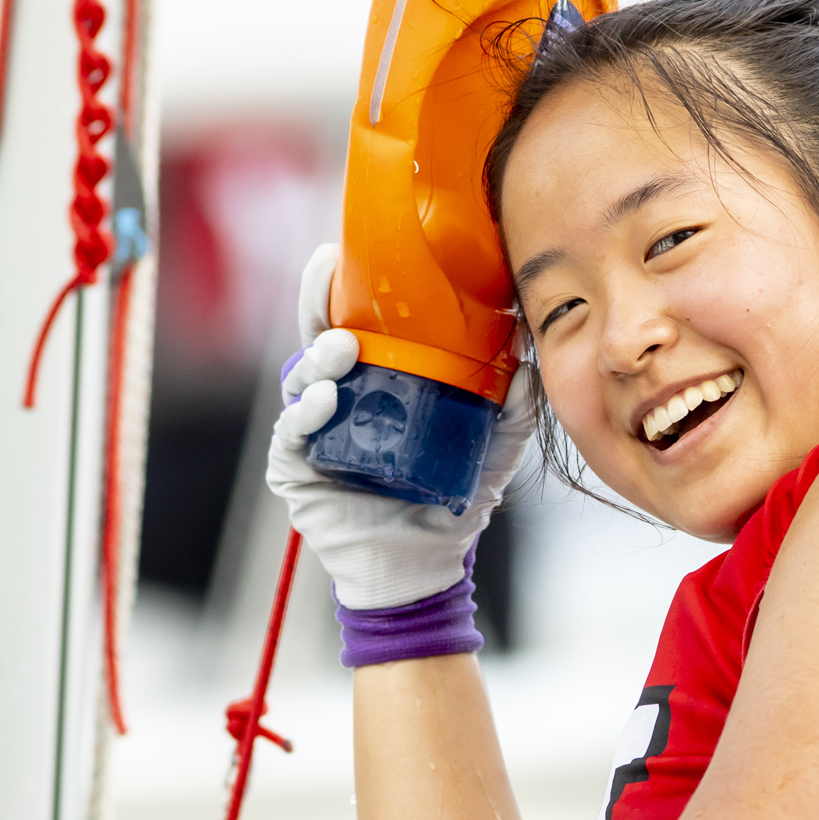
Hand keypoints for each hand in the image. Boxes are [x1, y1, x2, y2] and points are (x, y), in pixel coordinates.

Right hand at [266, 243, 537, 610]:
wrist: (424, 566)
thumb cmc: (452, 499)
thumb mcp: (492, 447)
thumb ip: (513, 406)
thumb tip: (526, 349)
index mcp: (375, 380)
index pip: (353, 320)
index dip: (344, 286)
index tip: (346, 253)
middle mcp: (337, 398)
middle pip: (315, 336)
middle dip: (316, 303)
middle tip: (327, 276)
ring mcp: (312, 432)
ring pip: (300, 379)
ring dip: (318, 357)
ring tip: (341, 349)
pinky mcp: (296, 470)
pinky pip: (291, 433)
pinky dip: (304, 412)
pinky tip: (324, 398)